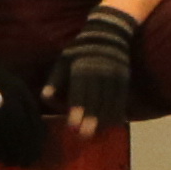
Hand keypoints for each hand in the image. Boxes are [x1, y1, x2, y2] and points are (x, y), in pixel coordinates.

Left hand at [59, 3, 139, 136]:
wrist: (109, 32)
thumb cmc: (80, 51)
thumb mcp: (64, 60)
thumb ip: (54, 80)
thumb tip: (46, 97)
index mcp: (82, 66)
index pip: (79, 91)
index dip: (77, 109)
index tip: (73, 126)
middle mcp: (99, 70)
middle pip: (96, 98)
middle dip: (91, 118)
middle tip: (85, 136)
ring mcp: (114, 74)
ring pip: (110, 100)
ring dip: (104, 119)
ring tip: (98, 133)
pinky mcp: (124, 78)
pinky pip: (122, 98)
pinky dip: (118, 112)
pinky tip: (113, 124)